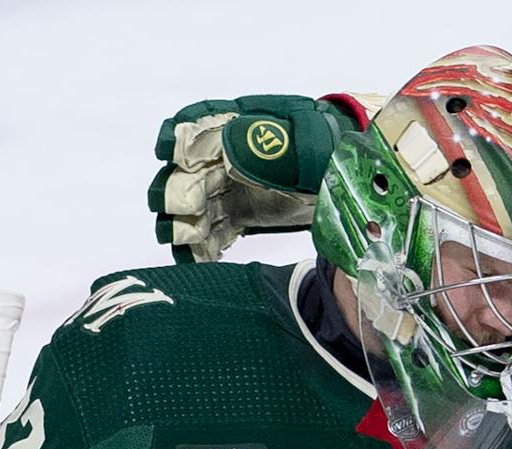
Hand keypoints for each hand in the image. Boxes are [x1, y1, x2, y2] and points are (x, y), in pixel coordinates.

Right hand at [148, 93, 377, 261]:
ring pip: (197, 206)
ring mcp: (231, 189)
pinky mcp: (240, 216)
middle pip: (191, 173)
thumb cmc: (325, 145)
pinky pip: (214, 231)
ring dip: (185, 222)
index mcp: (240, 126)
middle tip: (182, 209)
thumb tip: (234, 145)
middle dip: (180, 190)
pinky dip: (203, 246)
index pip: (199, 127)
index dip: (179, 138)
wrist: (343, 169)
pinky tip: (195, 259)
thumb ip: (276, 142)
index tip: (168, 152)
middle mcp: (227, 158)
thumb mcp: (309, 138)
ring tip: (181, 240)